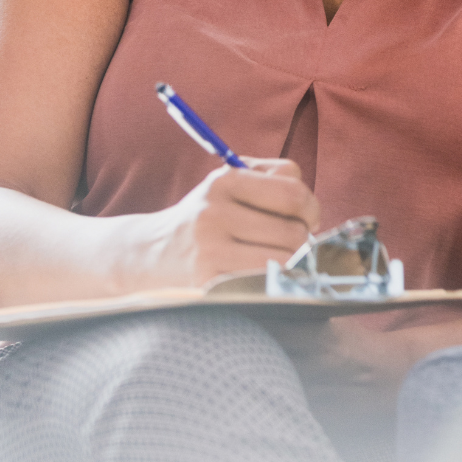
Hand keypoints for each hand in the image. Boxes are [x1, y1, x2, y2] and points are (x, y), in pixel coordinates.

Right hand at [129, 158, 320, 288]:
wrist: (150, 252)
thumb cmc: (205, 216)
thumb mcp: (228, 183)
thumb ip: (272, 177)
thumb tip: (310, 207)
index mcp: (224, 180)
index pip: (293, 192)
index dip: (311, 207)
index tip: (305, 217)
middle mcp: (215, 211)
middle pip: (294, 231)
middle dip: (302, 240)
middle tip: (290, 244)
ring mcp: (209, 249)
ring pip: (285, 261)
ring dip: (292, 264)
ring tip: (278, 259)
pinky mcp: (209, 281)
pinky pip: (265, 283)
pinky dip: (274, 282)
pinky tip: (264, 276)